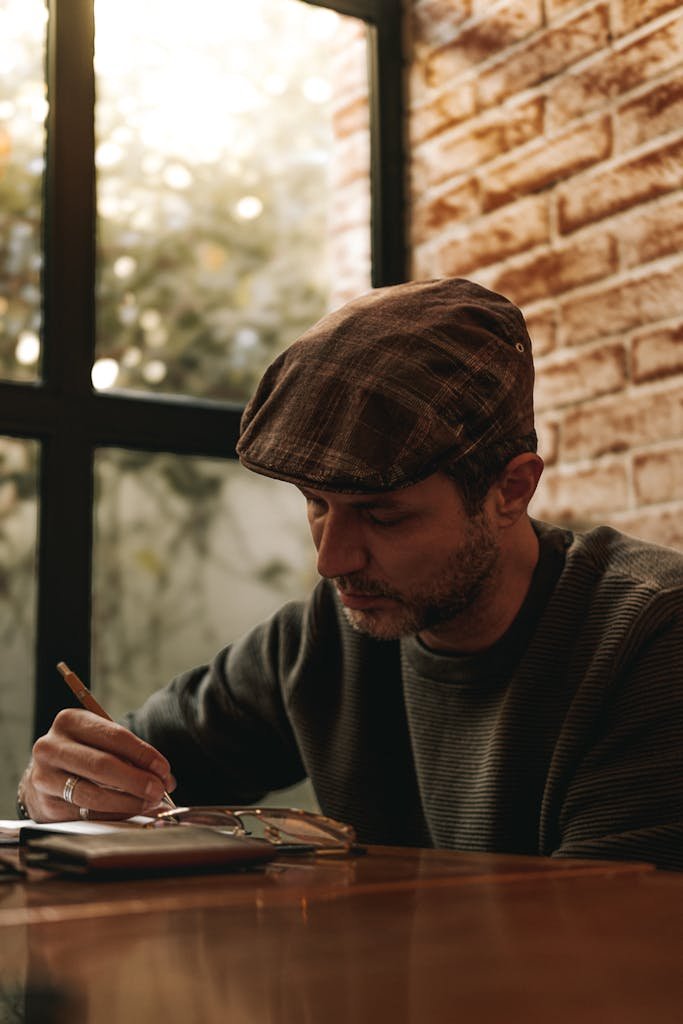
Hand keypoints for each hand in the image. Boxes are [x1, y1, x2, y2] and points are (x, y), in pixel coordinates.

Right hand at [20, 709, 175, 821]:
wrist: (46, 773)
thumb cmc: (83, 753)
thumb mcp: (101, 741)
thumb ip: (130, 755)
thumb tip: (164, 779)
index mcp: (70, 721)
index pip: (114, 736)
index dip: (143, 754)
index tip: (163, 769)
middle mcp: (51, 747)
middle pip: (102, 765)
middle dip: (136, 780)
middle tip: (158, 790)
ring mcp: (44, 777)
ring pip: (93, 794)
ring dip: (127, 802)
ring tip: (147, 803)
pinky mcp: (45, 805)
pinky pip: (85, 814)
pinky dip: (112, 815)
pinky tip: (128, 813)